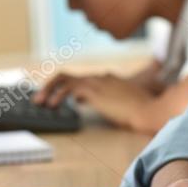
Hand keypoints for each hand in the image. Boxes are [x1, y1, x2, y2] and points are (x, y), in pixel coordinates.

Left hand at [35, 74, 155, 129]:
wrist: (148, 110)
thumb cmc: (140, 109)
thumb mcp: (119, 102)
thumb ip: (101, 98)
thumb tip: (80, 99)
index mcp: (106, 79)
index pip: (79, 79)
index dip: (63, 88)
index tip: (52, 97)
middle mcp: (99, 77)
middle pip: (67, 76)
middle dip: (50, 86)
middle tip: (39, 98)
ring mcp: (97, 83)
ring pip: (64, 79)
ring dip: (49, 90)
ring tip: (40, 102)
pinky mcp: (95, 91)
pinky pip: (69, 89)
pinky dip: (57, 96)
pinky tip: (53, 105)